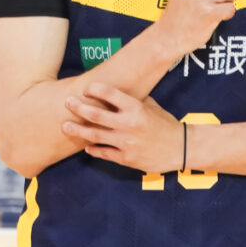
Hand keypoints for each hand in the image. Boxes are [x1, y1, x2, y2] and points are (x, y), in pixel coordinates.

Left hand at [62, 83, 182, 172]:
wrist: (180, 148)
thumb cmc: (165, 124)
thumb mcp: (151, 106)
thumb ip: (132, 100)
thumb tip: (114, 91)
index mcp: (136, 108)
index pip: (110, 94)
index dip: (95, 89)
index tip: (85, 88)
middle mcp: (129, 124)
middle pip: (97, 115)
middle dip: (79, 108)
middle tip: (67, 103)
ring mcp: (127, 143)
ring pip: (96, 136)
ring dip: (79, 130)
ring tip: (65, 126)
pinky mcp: (127, 158)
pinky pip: (104, 153)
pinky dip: (93, 149)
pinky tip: (85, 146)